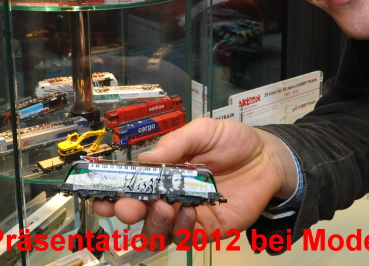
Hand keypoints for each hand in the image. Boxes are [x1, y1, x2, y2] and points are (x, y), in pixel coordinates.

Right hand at [93, 117, 297, 243]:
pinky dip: (180, 228)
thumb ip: (175, 143)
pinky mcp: (206, 229)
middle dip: (126, 211)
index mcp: (163, 171)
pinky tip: (187, 211)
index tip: (101, 194)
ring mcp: (186, 215)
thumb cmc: (233, 140)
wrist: (268, 157)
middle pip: (137, 213)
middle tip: (127, 205)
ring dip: (153, 221)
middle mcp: (170, 195)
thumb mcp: (202, 131)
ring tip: (163, 205)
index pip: (131, 186)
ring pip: (157, 230)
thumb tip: (143, 158)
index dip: (112, 192)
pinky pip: (184, 237)